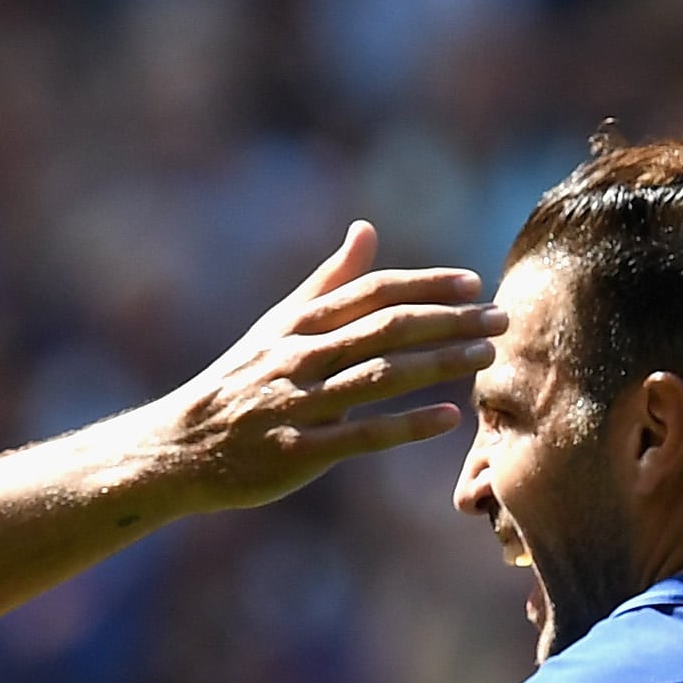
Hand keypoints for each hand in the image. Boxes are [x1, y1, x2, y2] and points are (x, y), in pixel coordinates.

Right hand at [134, 223, 499, 511]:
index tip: (473, 283)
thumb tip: (367, 229)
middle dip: (450, 320)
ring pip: (381, 376)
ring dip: (439, 364)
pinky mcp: (300, 452)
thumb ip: (327, 281)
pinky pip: (362, 435)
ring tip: (488, 357)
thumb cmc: (237, 383)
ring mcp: (301, 404)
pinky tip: (447, 418)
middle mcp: (302, 356)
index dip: (426, 285)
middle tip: (502, 318)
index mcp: (301, 323)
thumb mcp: (276, 326)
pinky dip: (407, 425)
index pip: (374, 292)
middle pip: (388, 328)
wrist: (181, 446)